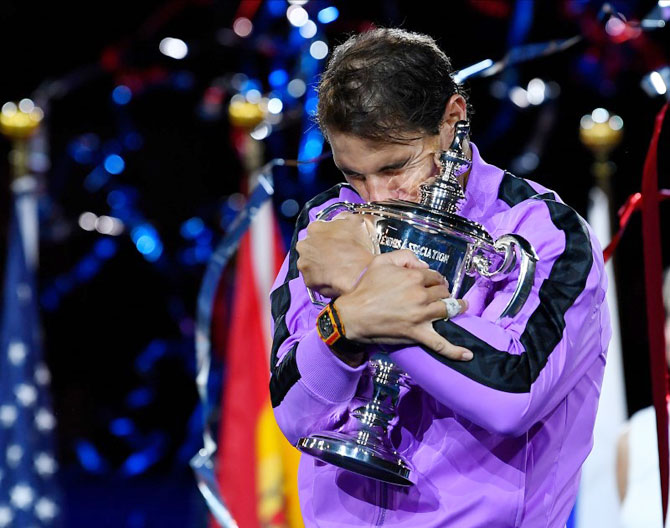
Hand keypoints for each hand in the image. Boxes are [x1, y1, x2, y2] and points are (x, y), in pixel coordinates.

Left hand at [297, 213, 376, 297]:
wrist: (358, 273)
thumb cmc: (356, 248)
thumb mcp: (355, 222)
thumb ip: (343, 217)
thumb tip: (341, 219)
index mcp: (314, 228)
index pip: (317, 230)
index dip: (328, 236)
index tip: (336, 241)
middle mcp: (304, 245)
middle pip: (310, 246)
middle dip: (320, 250)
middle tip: (335, 255)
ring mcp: (304, 263)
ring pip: (310, 263)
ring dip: (319, 265)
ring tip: (335, 268)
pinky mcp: (307, 280)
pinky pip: (313, 279)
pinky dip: (321, 279)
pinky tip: (333, 277)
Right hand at [335, 250, 471, 360]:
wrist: (353, 315)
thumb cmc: (365, 288)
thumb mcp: (381, 262)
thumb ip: (404, 257)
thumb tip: (422, 264)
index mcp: (413, 277)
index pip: (435, 276)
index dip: (436, 279)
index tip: (435, 282)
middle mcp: (420, 295)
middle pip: (443, 291)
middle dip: (444, 291)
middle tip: (441, 295)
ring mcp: (421, 315)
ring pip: (447, 310)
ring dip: (456, 308)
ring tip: (460, 307)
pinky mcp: (417, 333)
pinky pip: (440, 344)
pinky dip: (455, 351)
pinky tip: (467, 355)